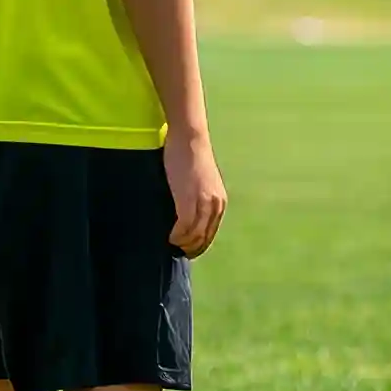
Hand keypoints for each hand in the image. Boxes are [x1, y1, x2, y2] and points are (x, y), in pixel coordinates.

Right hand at [164, 131, 227, 257]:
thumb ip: (198, 198)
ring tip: (172, 243)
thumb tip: (187, 214)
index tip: (189, 251)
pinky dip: (177, 235)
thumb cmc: (190, 157)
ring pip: (194, 234)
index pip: (211, 232)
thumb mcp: (200, 182)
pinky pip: (185, 227)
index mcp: (219, 202)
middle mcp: (215, 205)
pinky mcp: (189, 200)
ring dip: (183, 243)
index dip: (200, 245)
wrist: (189, 139)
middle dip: (191, 248)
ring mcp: (204, 203)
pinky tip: (170, 236)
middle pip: (204, 237)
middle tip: (178, 251)